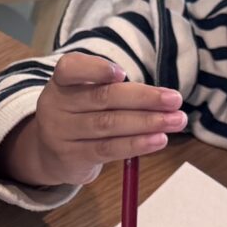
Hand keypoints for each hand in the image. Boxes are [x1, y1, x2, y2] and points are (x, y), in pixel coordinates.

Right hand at [0, 52, 185, 189]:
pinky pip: (109, 149)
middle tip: (175, 100)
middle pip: (103, 98)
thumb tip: (162, 97)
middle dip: (144, 98)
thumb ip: (112, 90)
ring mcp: (62, 133)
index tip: (123, 73)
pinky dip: (137, 144)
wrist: (50, 154)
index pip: (70, 68)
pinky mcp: (73, 157)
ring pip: (109, 125)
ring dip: (147, 122)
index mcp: (61, 82)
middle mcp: (56, 105)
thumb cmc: (79, 116)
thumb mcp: (84, 96)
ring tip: (176, 121)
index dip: (95, 69)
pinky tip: (158, 140)